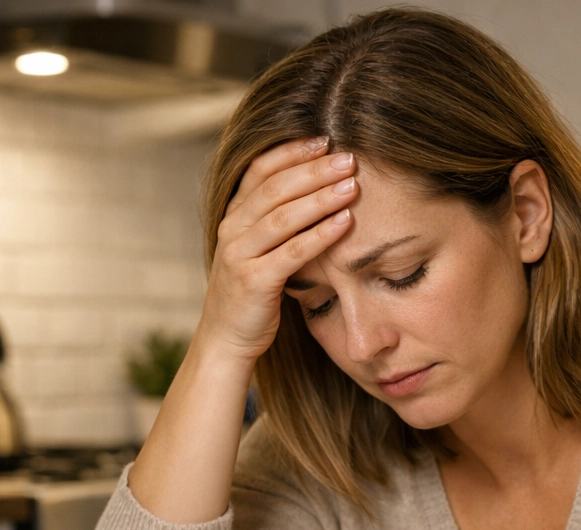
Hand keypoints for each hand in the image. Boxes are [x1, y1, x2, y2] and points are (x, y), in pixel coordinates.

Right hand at [199, 137, 358, 361]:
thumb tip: (318, 185)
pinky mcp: (254, 282)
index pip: (260, 170)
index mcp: (234, 215)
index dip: (292, 151)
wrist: (227, 338)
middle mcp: (232, 230)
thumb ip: (277, 218)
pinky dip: (320, 235)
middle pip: (275, 188)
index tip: (324, 139)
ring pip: (283, 217)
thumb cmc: (252, 290)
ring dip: (321, 198)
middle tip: (349, 157)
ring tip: (353, 185)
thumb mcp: (258, 247)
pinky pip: (291, 253)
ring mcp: (240, 255)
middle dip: (314, 170)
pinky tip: (345, 222)